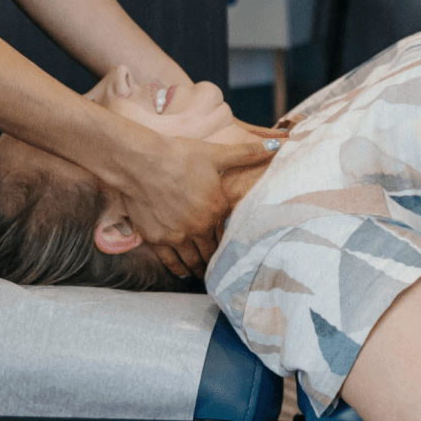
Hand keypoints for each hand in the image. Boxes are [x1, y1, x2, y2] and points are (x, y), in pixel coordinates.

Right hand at [121, 134, 277, 279]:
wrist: (142, 162)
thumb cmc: (179, 155)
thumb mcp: (215, 153)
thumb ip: (246, 153)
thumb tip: (277, 145)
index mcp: (217, 209)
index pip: (227, 231)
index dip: (229, 238)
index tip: (234, 248)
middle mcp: (199, 227)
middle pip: (211, 250)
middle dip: (216, 258)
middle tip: (221, 268)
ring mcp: (178, 236)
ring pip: (193, 260)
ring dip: (200, 268)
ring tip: (205, 275)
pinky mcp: (157, 239)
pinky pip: (171, 261)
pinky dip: (179, 269)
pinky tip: (184, 273)